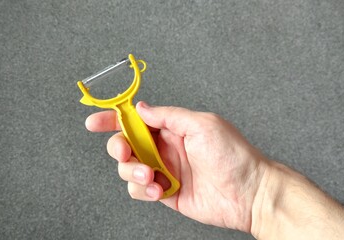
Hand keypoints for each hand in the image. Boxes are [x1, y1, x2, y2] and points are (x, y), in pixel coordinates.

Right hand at [85, 101, 267, 231]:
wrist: (249, 193)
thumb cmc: (234, 156)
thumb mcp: (203, 125)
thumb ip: (169, 117)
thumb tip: (142, 109)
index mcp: (172, 128)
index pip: (136, 120)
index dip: (112, 119)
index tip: (94, 122)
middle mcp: (164, 148)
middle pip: (125, 144)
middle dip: (119, 148)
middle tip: (126, 153)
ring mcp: (163, 170)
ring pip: (128, 169)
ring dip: (132, 172)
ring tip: (151, 177)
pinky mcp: (165, 192)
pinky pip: (139, 190)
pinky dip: (142, 190)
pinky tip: (158, 189)